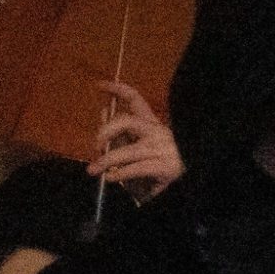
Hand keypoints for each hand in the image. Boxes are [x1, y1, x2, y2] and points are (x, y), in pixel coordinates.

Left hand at [88, 80, 182, 199]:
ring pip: (128, 151)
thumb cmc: (154, 168)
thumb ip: (120, 133)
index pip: (136, 101)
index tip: (99, 85)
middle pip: (128, 121)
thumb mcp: (135, 148)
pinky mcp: (166, 168)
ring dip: (106, 161)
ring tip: (93, 170)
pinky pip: (135, 168)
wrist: (180, 188)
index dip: (117, 90)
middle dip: (106, 131)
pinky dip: (119, 174)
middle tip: (96, 145)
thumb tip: (104, 111)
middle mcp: (158, 133)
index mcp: (152, 125)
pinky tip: (111, 177)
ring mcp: (163, 150)